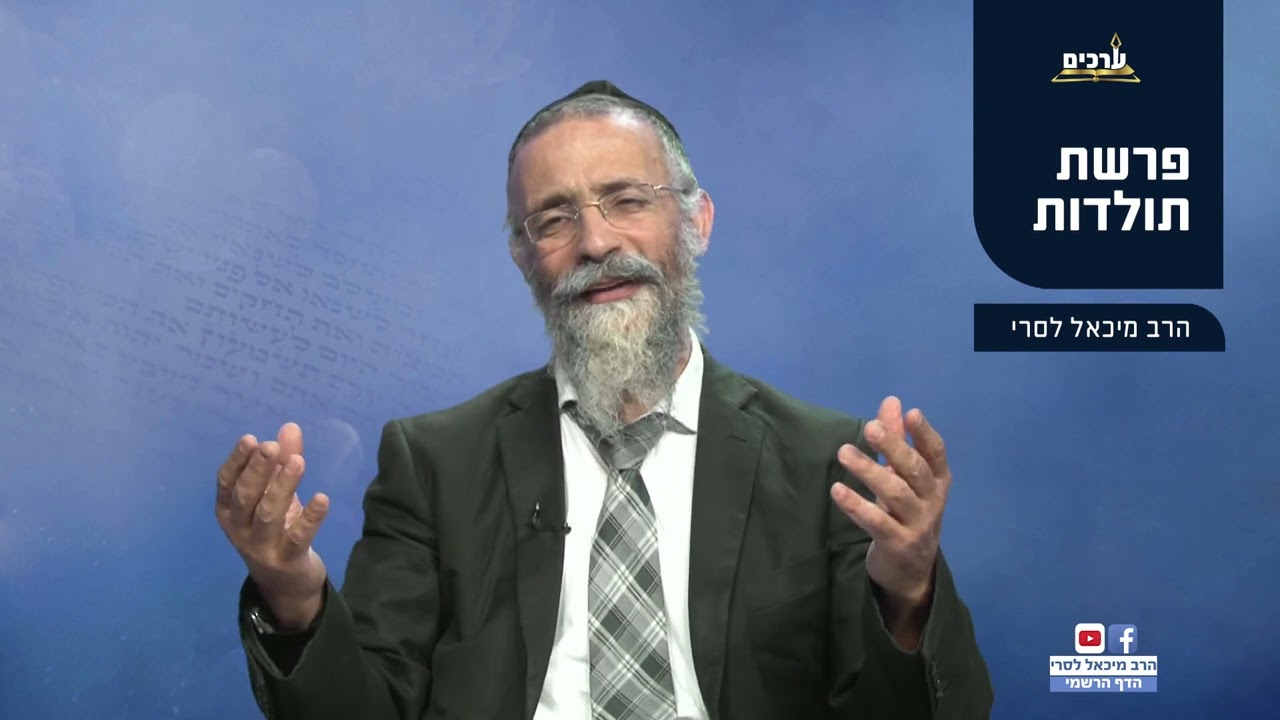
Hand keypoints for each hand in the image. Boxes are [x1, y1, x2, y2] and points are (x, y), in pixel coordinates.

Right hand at [215, 422, 329, 628]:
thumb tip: (290, 427)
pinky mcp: (287, 560)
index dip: (237, 461)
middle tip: (272, 446)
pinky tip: (322, 498)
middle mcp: (239, 530)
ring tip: (298, 462)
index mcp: (229, 511)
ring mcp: (261, 548)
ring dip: (282, 487)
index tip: (251, 439)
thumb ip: (283, 462)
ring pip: (269, 515)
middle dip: (258, 470)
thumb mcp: (276, 495)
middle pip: (245, 497)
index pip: (226, 483)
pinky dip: (310, 517)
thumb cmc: (277, 531)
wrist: (287, 584)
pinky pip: (298, 537)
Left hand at [831, 397, 949, 611]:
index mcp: (938, 481)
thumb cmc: (906, 513)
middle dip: (893, 447)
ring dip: (869, 472)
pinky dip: (856, 505)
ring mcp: (917, 524)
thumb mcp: (905, 477)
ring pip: (895, 494)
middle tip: (870, 428)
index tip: (911, 414)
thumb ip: (898, 440)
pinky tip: (837, 491)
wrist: (911, 571)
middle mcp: (932, 501)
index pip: (936, 453)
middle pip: (915, 470)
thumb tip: (892, 402)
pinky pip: (877, 522)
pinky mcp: (898, 544)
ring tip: (844, 452)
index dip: (925, 434)